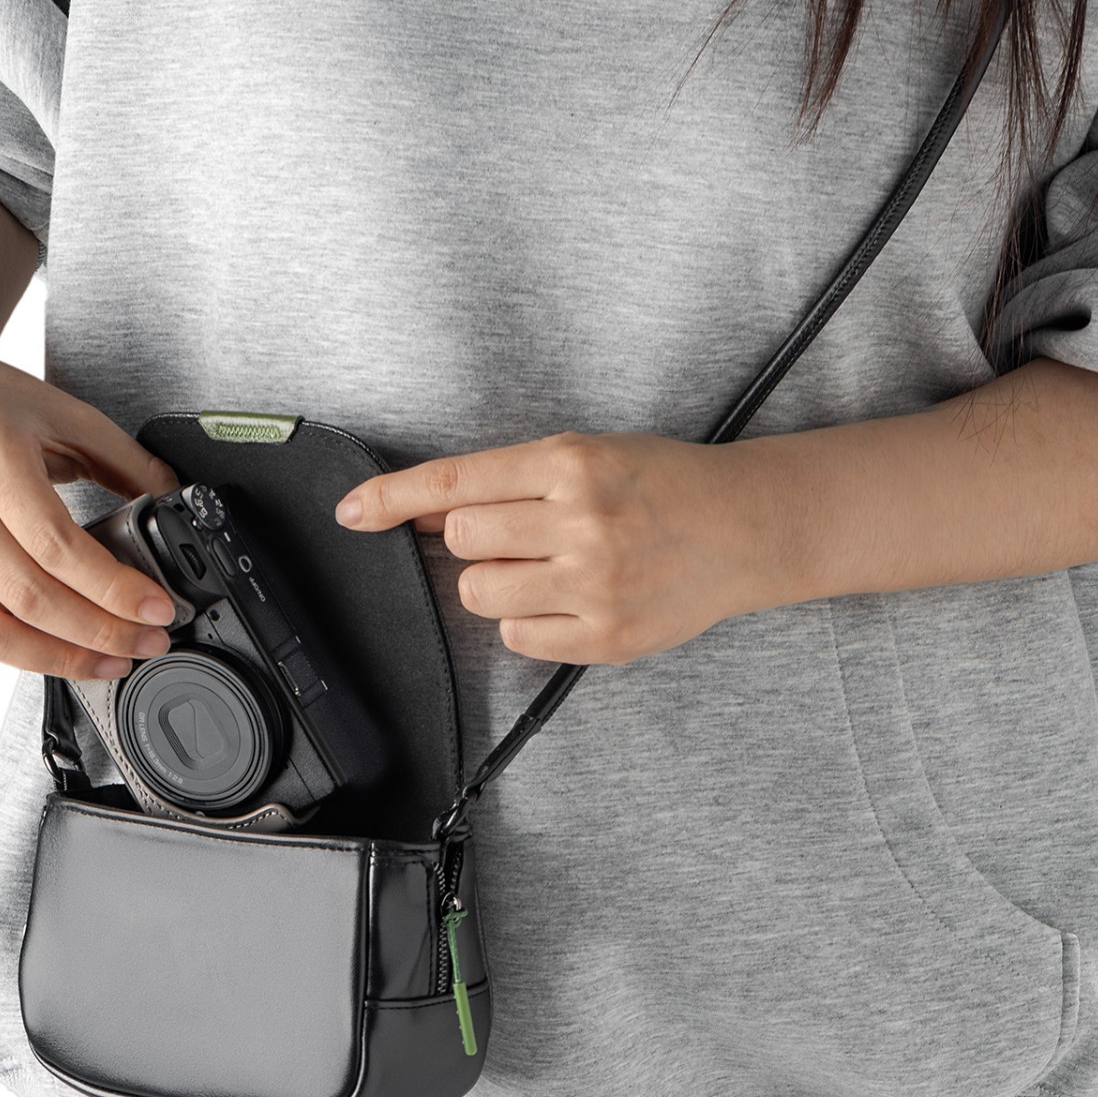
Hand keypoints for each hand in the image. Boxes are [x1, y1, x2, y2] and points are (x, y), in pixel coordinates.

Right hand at [0, 337, 182, 677]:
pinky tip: (67, 656)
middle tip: (149, 640)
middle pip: (29, 595)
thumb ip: (123, 458)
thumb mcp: (62, 411)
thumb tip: (174, 499)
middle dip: (99, 631)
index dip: (111, 587)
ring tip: (116, 662)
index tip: (156, 607)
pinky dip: (27, 654)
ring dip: (63, 658)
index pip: (55, 544)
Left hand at [333, 430, 791, 663]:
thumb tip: (425, 510)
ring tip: (547, 569)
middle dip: (475, 540)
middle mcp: (581, 521)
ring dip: (497, 583)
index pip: (456, 482)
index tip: (352, 511)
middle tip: (520, 536)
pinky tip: (568, 601)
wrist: (744, 529)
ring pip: (480, 594)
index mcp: (572, 464)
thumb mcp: (586, 457)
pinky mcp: (605, 636)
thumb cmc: (662, 487)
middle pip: (461, 541)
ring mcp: (595, 583)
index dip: (392, 498)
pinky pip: (517, 639)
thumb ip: (505, 483)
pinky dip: (528, 622)